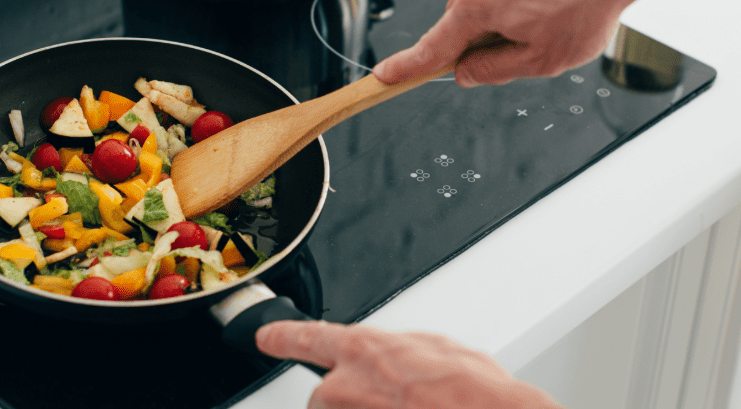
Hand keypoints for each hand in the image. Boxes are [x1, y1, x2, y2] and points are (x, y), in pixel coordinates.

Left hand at [256, 320, 562, 408]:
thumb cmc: (474, 392)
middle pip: (323, 397)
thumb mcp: (439, 349)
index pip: (307, 338)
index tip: (267, 337)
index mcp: (364, 352)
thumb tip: (399, 357)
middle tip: (388, 403)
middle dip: (346, 401)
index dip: (283, 337)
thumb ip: (402, 351)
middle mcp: (346, 389)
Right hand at [371, 0, 691, 87]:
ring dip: (506, 21)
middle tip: (529, 48)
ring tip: (551, 19)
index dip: (406, 68)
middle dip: (483, 45)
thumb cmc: (588, 0)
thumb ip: (494, 70)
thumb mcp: (541, 59)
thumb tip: (467, 73)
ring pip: (483, 6)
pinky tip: (554, 1)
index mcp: (476, 8)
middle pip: (460, 28)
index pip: (431, 48)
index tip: (383, 77)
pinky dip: (520, 0)